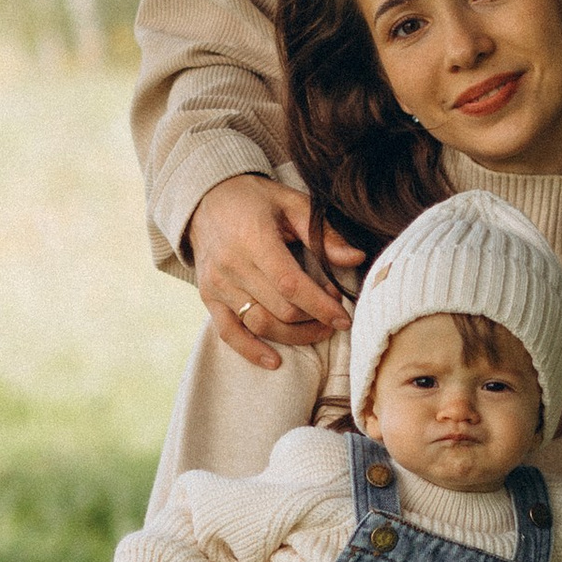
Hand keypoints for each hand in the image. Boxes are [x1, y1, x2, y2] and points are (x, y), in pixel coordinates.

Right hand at [186, 173, 361, 370]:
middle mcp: (231, 264)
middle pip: (279, 309)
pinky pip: (229, 332)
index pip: (291, 284)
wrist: (206, 199)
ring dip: (294, 336)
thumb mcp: (293, 203)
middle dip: (314, 318)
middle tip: (333, 312)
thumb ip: (323, 233)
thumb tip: (356, 259)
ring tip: (317, 330)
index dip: (320, 306)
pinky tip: (274, 361)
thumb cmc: (256, 200)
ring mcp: (217, 284)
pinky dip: (251, 351)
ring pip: (259, 324)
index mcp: (254, 238)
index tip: (344, 318)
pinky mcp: (208, 297)